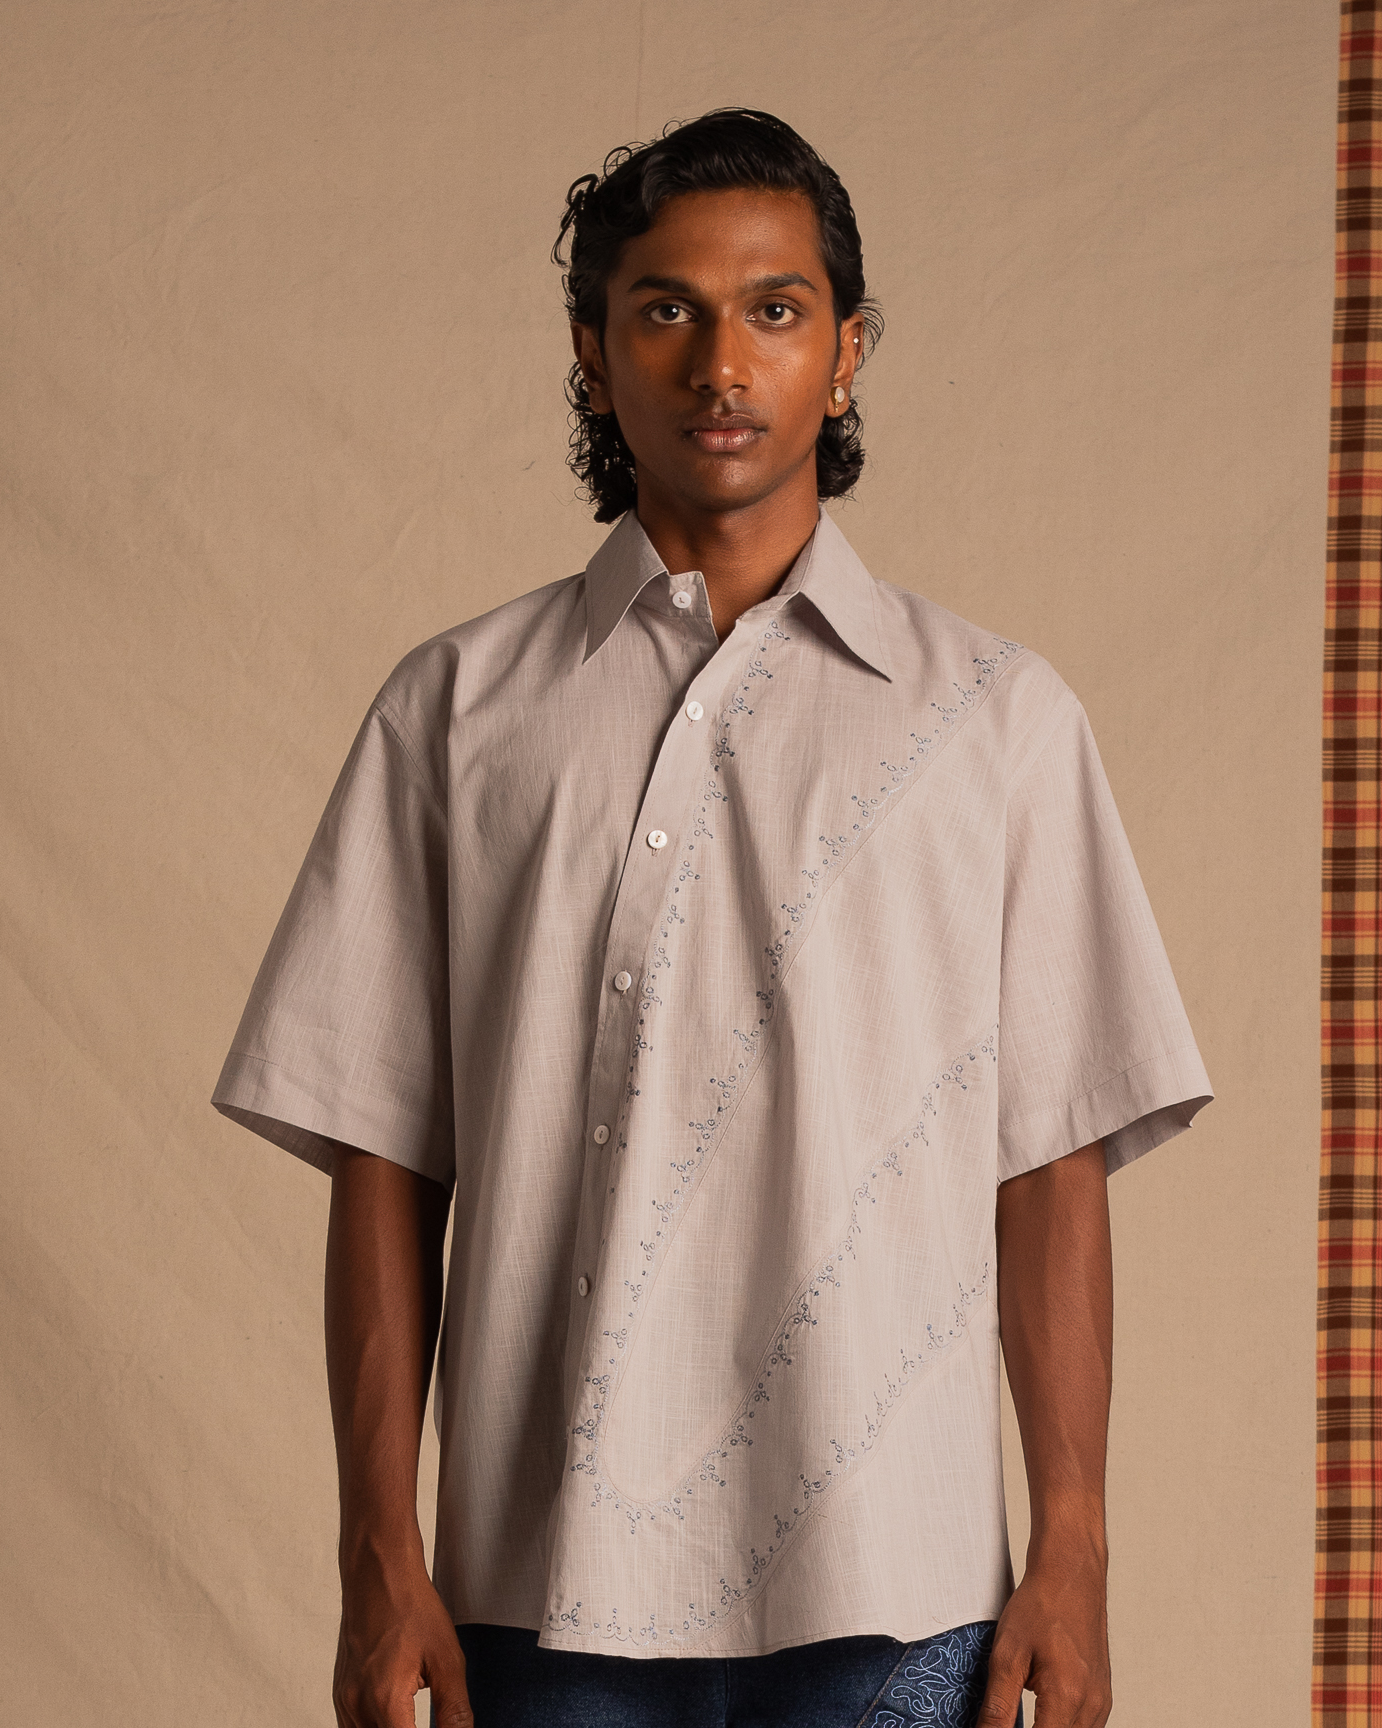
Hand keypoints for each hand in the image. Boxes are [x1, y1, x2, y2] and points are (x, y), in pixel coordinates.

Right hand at [332, 1559, 472, 1727]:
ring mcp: (344, 1700)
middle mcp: (357, 1705)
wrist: (378, 1572)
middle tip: (431, 1720)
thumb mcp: (446, 1658)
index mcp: (384, 1700)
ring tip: (415, 1718)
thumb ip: (454, 1709)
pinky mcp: (341, 1693)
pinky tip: (395, 1720)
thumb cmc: (410, 1605)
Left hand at [976, 1550, 1111, 1727]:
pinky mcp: (1102, 1696)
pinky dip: (1062, 1727)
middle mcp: (1091, 1705)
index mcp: (1067, 1696)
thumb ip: (998, 1706)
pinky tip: (1044, 1716)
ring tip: (1026, 1716)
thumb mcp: (1007, 1655)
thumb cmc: (1041, 1606)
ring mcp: (1101, 1702)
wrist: (1070, 1574)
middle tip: (1008, 1719)